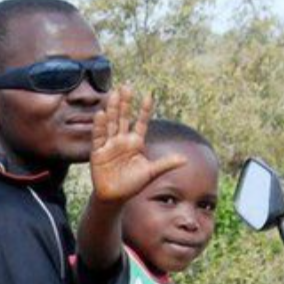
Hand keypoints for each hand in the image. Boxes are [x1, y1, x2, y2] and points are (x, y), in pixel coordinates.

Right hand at [89, 87, 185, 205]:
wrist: (114, 197)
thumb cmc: (132, 185)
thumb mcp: (150, 173)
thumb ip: (166, 164)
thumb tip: (185, 160)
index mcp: (136, 143)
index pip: (141, 122)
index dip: (145, 110)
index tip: (149, 96)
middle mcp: (122, 140)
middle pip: (124, 118)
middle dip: (126, 103)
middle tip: (127, 86)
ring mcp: (110, 145)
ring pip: (112, 123)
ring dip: (113, 109)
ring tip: (114, 94)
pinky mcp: (98, 152)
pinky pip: (99, 137)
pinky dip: (100, 126)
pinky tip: (101, 114)